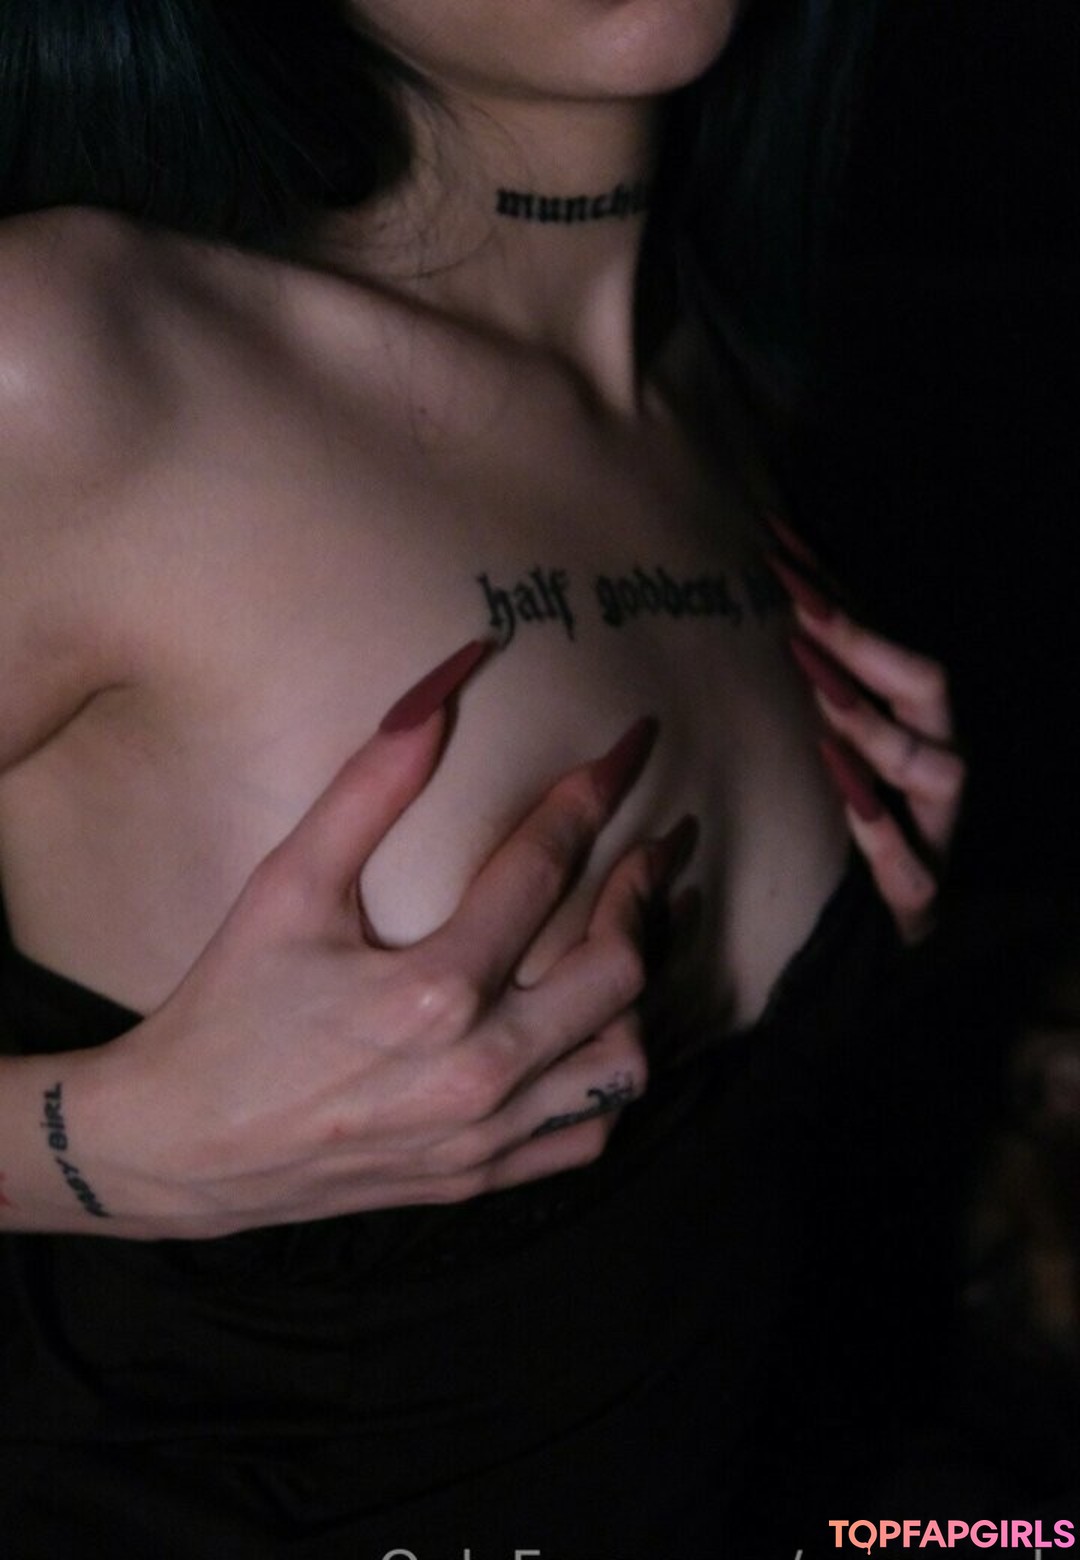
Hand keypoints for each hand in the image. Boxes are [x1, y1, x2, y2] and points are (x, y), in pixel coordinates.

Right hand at [80, 642, 683, 1238]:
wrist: (178, 1147)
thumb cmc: (228, 1006)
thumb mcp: (285, 886)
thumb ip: (369, 788)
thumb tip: (442, 689)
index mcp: (434, 990)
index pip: (547, 867)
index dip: (596, 794)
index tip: (631, 748)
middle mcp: (478, 1069)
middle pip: (620, 969)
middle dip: (648, 891)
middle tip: (656, 847)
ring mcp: (485, 1134)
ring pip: (623, 1062)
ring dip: (641, 992)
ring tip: (631, 938)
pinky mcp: (478, 1177)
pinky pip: (587, 1134)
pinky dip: (607, 1080)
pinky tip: (593, 1032)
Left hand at [767, 518, 965, 943]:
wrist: (880, 928)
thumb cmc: (851, 817)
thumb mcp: (831, 742)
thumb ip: (813, 680)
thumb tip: (768, 585)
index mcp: (912, 719)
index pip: (886, 640)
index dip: (839, 595)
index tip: (779, 551)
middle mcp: (937, 760)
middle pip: (927, 687)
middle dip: (865, 646)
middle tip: (800, 613)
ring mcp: (937, 827)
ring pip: (938, 770)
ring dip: (877, 732)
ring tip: (821, 702)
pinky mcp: (921, 893)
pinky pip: (913, 868)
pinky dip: (882, 836)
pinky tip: (850, 806)